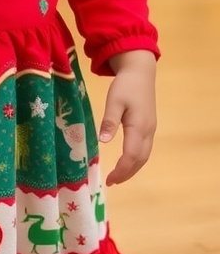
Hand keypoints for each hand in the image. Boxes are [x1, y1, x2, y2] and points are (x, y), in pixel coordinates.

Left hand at [99, 49, 156, 185]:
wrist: (140, 71)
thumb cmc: (126, 85)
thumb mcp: (114, 100)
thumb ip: (109, 121)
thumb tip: (104, 142)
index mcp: (138, 126)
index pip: (131, 155)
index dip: (121, 170)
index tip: (110, 180)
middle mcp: (148, 131)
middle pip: (140, 159)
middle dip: (127, 173)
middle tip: (112, 182)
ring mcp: (150, 128)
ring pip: (144, 155)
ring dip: (133, 168)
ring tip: (118, 176)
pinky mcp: (149, 125)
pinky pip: (145, 148)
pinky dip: (136, 159)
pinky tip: (127, 160)